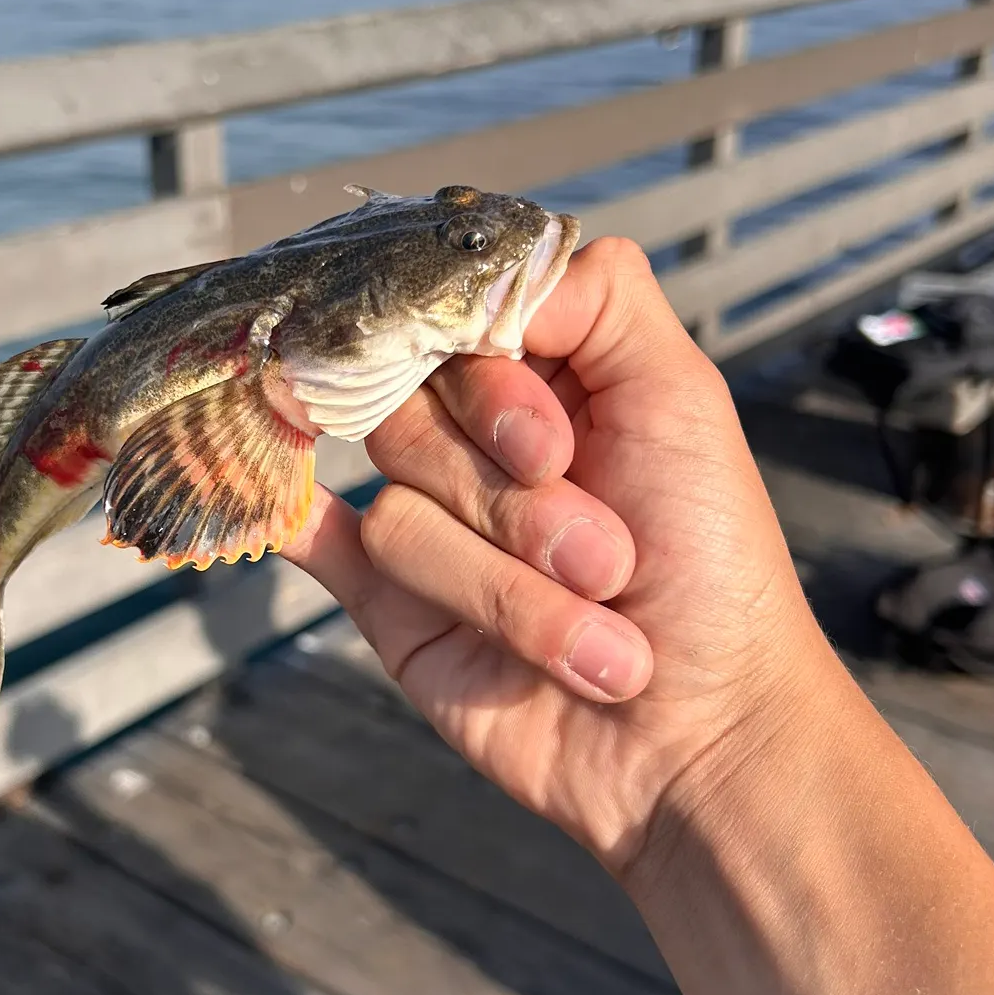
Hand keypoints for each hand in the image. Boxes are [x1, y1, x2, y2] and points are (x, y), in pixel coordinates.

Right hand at [283, 237, 839, 875]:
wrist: (698, 737)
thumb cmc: (715, 572)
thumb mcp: (682, 400)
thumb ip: (597, 295)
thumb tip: (487, 257)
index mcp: (544, 382)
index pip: (452, 329)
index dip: (495, 390)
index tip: (558, 450)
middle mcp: (476, 446)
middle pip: (412, 416)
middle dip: (517, 504)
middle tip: (606, 560)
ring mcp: (431, 525)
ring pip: (399, 514)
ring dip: (507, 591)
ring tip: (593, 633)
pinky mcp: (387, 604)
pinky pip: (315, 543)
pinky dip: (284, 518)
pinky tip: (279, 507)